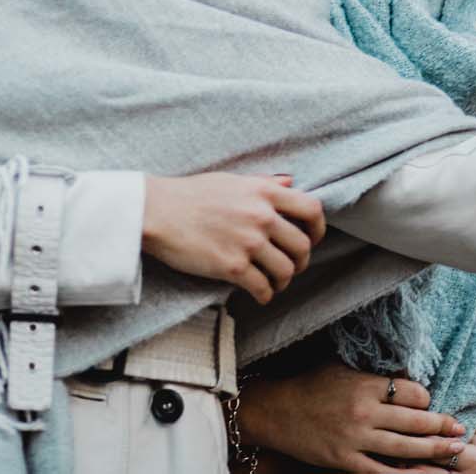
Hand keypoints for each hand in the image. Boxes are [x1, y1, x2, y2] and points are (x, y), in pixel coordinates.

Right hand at [142, 173, 323, 304]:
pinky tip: (259, 293)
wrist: (157, 212)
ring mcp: (248, 242)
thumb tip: (289, 182)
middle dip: (300, 261)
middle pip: (302, 246)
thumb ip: (264, 183)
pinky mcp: (232, 267)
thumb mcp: (231, 180)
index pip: (312, 210)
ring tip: (274, 283)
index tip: (313, 239)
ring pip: (286, 271)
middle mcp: (261, 216)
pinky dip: (265, 295)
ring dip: (283, 281)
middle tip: (290, 267)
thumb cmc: (191, 194)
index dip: (318, 229)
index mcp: (264, 192)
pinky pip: (263, 288)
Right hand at [235, 363, 465, 473]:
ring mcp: (355, 439)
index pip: (410, 392)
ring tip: (455, 453)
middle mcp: (363, 411)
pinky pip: (383, 473)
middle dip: (442, 426)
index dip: (425, 398)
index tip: (429, 402)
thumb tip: (404, 379)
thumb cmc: (310, 386)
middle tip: (461, 430)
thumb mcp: (341, 369)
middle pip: (414, 420)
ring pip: (405, 448)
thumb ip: (371, 375)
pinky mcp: (346, 461)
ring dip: (434, 451)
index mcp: (363, 384)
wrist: (276, 410)